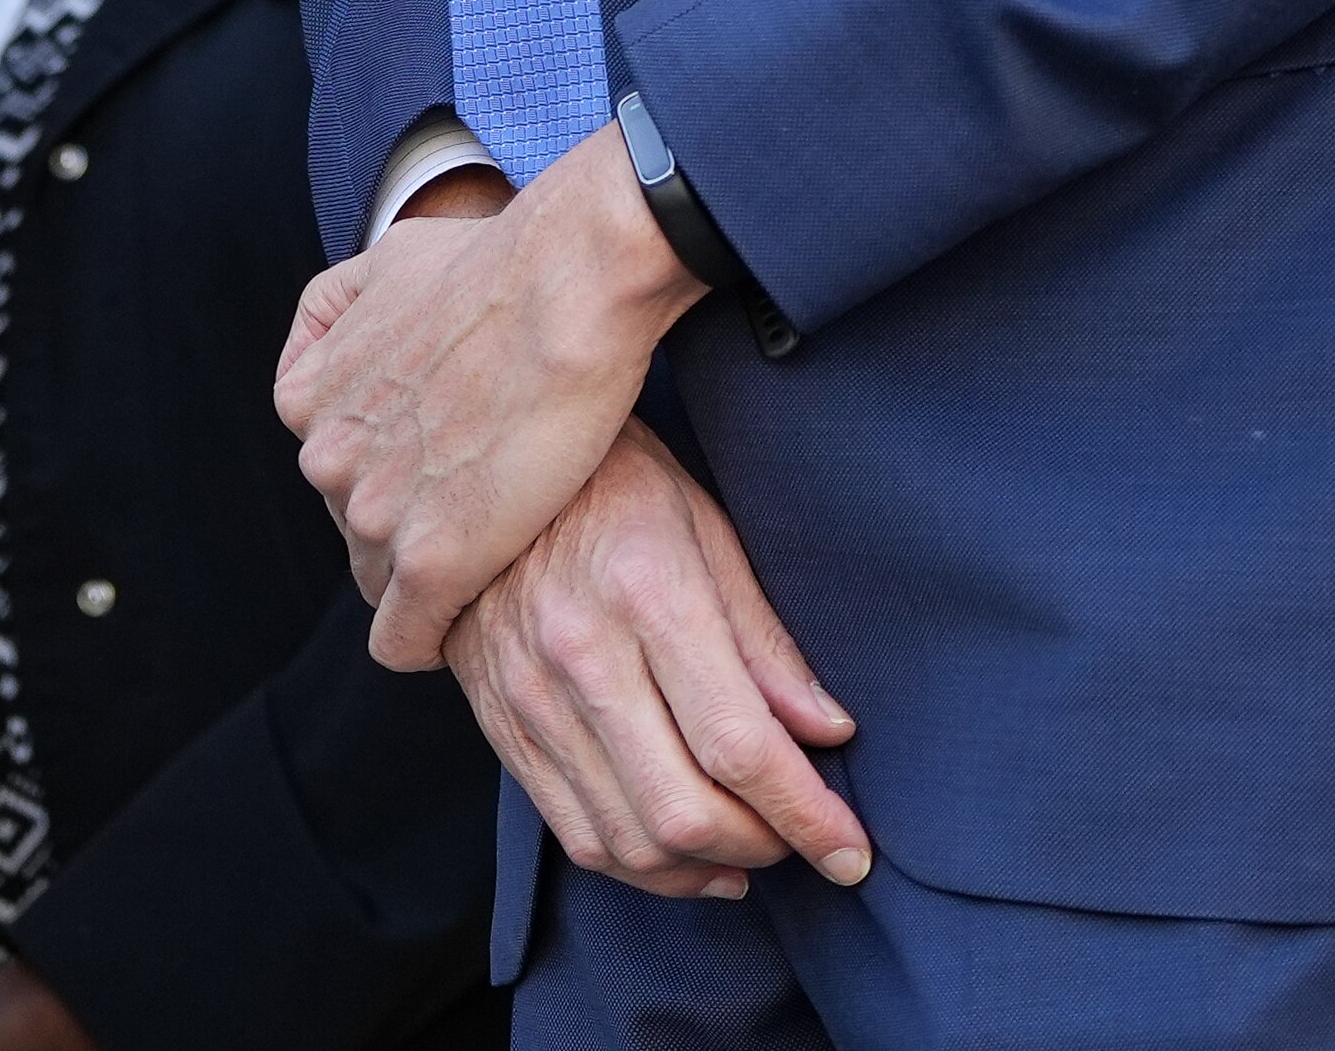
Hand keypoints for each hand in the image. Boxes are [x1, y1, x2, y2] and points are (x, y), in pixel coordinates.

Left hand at [278, 142, 697, 664]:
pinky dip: (430, 640)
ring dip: (428, 577)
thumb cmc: (494, 264)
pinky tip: (458, 632)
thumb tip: (347, 327)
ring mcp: (373, 513)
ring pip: (382, 580)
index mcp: (308, 396)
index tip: (436, 467)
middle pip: (356, 525)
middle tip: (477, 509)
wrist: (566, 286)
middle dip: (408, 522)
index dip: (389, 471)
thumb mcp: (385, 262)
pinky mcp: (430, 561)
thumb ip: (348, 307)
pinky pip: (405, 637)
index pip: (331, 468)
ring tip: (489, 562)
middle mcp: (325, 456)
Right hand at [447, 421, 867, 897]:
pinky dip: (643, 869)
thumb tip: (829, 733)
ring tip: (752, 854)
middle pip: (682, 809)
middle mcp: (579, 653)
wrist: (483, 463)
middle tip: (804, 842)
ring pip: (629, 839)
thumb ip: (764, 640)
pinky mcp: (502, 724)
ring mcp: (530, 695)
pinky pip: (576, 833)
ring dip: (706, 870)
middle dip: (764, 849)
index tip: (851, 852)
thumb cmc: (614, 484)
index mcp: (646, 592)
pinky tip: (687, 858)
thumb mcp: (705, 527)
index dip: (807, 815)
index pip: (739, 742)